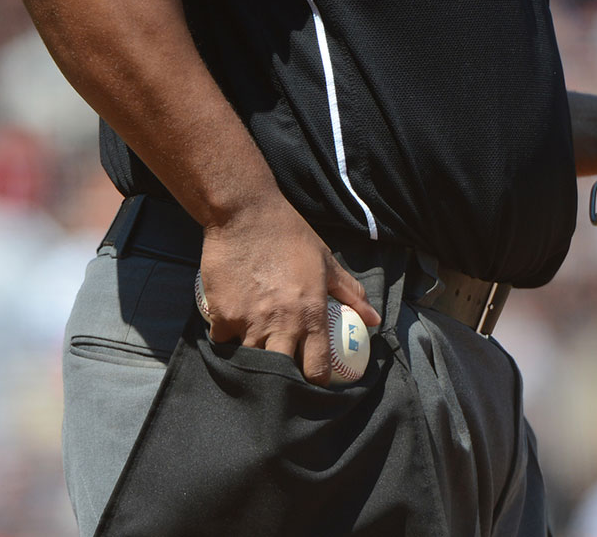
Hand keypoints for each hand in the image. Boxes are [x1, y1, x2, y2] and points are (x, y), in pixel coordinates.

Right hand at [196, 198, 380, 385]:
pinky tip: (233, 334)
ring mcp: (249, 322)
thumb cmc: (290, 237)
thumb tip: (374, 320)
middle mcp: (281, 323)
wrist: (245, 215)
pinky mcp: (222, 315)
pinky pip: (224, 343)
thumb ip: (351, 295)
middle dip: (284, 380)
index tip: (315, 381)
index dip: (317, 380)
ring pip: (251, 362)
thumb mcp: (326, 263)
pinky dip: (229, 342)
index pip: (317, 367)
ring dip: (255, 361)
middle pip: (283, 373)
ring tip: (259, 357)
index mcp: (311, 313)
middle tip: (285, 377)